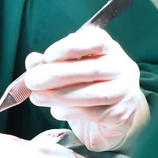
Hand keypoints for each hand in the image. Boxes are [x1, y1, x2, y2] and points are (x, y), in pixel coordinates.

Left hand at [24, 26, 149, 150]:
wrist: (110, 115)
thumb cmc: (86, 84)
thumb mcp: (68, 68)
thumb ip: (50, 62)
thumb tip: (32, 60)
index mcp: (108, 48)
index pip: (95, 41)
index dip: (71, 48)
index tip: (47, 56)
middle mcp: (122, 66)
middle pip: (92, 69)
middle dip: (58, 75)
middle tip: (31, 81)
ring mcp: (126, 91)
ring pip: (96, 93)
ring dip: (62, 96)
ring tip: (37, 98)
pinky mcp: (123, 115)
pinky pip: (98, 113)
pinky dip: (73, 112)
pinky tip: (57, 111)